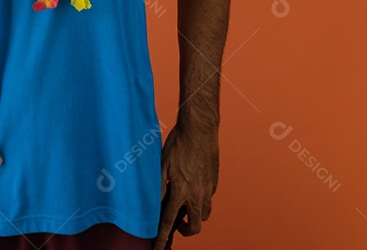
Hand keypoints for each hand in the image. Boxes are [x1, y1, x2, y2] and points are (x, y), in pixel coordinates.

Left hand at [152, 121, 218, 249]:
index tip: (158, 249)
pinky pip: (208, 199)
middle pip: (195, 227)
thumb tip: (152, 206)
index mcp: (180, 192)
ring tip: (184, 205)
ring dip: (195, 216)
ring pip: (205, 214)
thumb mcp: (160, 165)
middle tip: (177, 225)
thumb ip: (157, 188)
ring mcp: (208, 189)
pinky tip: (191, 188)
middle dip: (186, 231)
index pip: (168, 223)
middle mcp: (197, 194)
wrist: (200, 129)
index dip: (161, 239)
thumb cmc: (179, 144)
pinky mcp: (214, 182)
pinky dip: (200, 200)